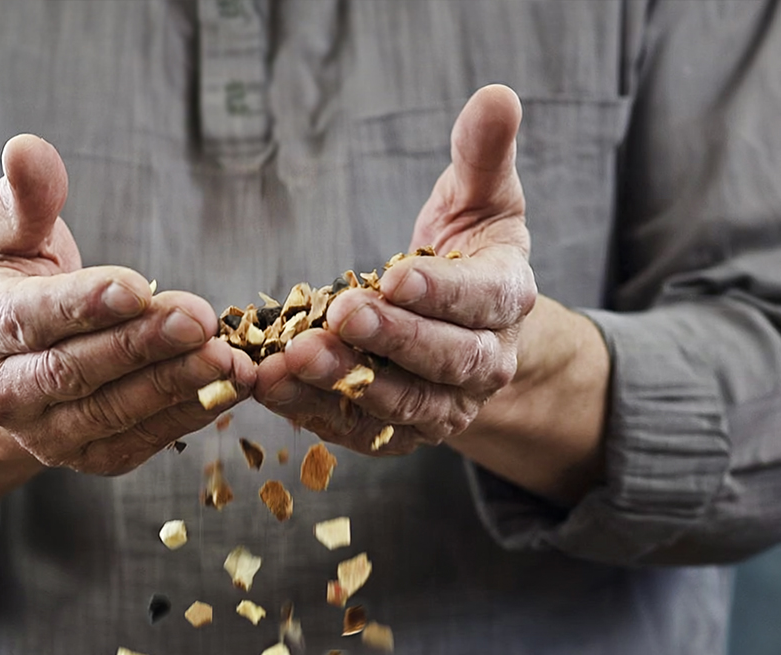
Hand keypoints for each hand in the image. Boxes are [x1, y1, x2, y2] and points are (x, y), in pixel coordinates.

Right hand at [0, 134, 254, 474]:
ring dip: (176, 384)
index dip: (84, 305)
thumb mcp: (7, 235)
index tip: (135, 287)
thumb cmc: (15, 285)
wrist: (9, 365)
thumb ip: (26, 198)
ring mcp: (47, 434)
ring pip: (115, 411)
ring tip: (229, 357)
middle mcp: (5, 392)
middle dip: (143, 345)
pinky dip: (192, 412)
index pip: (32, 319)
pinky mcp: (92, 456)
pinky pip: (145, 438)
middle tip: (200, 319)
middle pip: (78, 371)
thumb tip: (27, 149)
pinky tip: (232, 384)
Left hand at [253, 85, 534, 454]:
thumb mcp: (481, 198)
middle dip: (393, 341)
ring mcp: (445, 407)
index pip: (483, 299)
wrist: (465, 328)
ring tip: (295, 359)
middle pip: (446, 361)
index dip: (441, 292)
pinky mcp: (400, 433)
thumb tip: (498, 95)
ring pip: (401, 405)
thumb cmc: (468, 251)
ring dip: (347, 383)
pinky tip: (272, 386)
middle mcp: (486, 364)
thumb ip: (482, 154)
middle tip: (343, 316)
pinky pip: (359, 429)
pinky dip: (314, 412)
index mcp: (508, 300)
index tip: (396, 276)